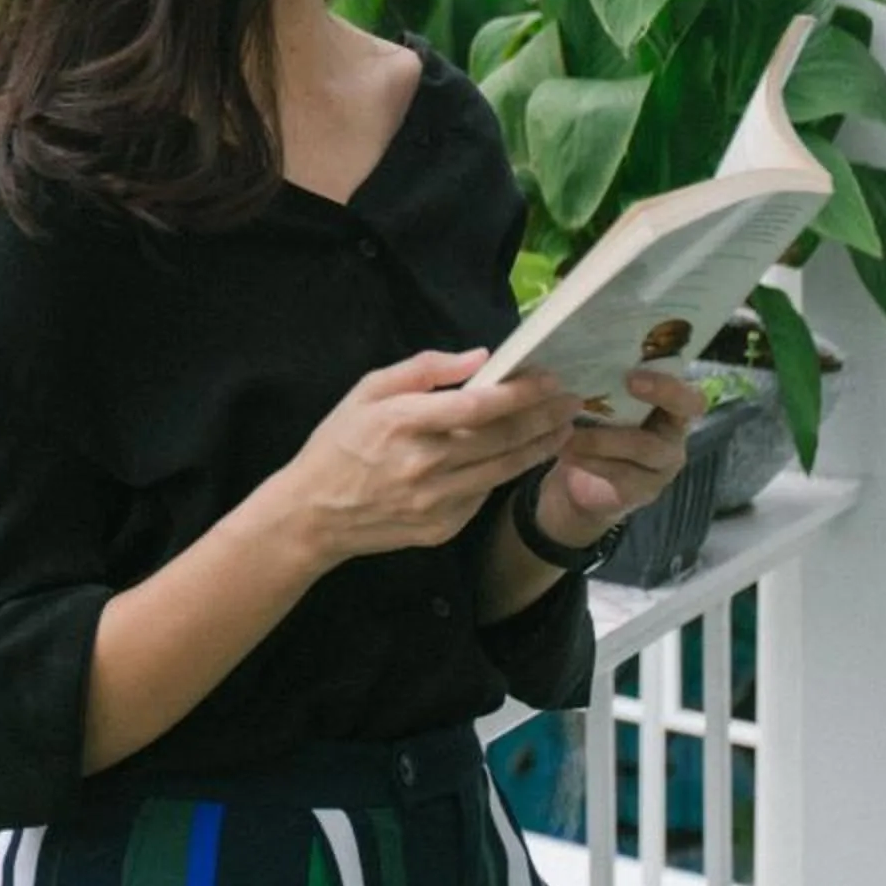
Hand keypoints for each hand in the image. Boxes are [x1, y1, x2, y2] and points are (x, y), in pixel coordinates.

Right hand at [283, 349, 578, 568]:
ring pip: (504, 471)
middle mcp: (426, 464)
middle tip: (571, 401)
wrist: (314, 514)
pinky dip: (506, 473)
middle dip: (544, 417)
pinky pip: (484, 495)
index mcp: (405, 422)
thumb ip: (425, 369)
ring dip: (540, 447)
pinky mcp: (443, 528)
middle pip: (502, 439)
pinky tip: (522, 457)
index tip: (549, 378)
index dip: (521, 392)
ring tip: (563, 429)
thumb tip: (481, 357)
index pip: (480, 406)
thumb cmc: (339, 442)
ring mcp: (437, 501)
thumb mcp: (368, 390)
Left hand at [534, 372, 706, 546]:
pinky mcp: (643, 489)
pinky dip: (591, 460)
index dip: (667, 384)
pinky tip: (566, 451)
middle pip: (680, 415)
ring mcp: (663, 465)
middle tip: (610, 390)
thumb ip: (602, 382)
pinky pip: (622, 474)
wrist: (579, 485)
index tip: (631, 376)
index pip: (689, 394)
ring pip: (644, 447)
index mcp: (667, 406)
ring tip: (568, 431)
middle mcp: (673, 434)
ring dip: (603, 437)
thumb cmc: (592, 430)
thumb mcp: (599, 404)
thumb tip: (575, 352)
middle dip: (647, 401)